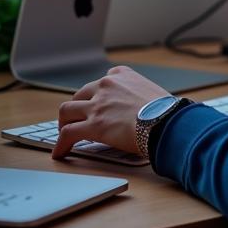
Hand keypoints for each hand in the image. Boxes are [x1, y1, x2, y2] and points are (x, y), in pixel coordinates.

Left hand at [52, 65, 169, 159]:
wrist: (166, 121)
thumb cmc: (166, 110)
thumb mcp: (153, 92)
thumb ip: (140, 96)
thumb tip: (144, 112)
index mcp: (122, 75)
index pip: (103, 80)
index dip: (98, 94)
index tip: (98, 103)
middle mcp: (106, 85)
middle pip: (80, 95)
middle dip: (77, 108)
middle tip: (77, 120)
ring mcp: (97, 105)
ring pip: (66, 111)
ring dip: (64, 123)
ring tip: (64, 134)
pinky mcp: (92, 125)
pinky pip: (67, 133)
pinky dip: (61, 144)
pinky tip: (60, 152)